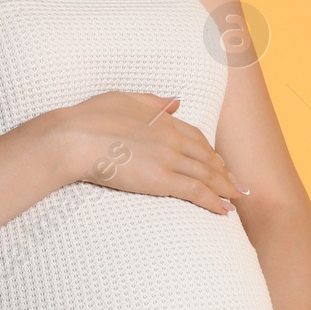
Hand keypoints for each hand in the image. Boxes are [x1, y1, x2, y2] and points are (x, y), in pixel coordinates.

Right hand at [52, 91, 247, 213]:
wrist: (74, 138)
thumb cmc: (88, 119)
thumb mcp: (123, 98)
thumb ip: (152, 102)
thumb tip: (176, 102)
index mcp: (162, 120)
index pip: (196, 138)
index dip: (211, 152)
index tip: (220, 163)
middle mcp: (171, 139)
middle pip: (207, 157)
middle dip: (224, 173)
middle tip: (237, 185)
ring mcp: (168, 159)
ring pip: (206, 175)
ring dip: (225, 189)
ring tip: (237, 200)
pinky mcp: (161, 180)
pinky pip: (196, 191)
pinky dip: (214, 201)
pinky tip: (224, 211)